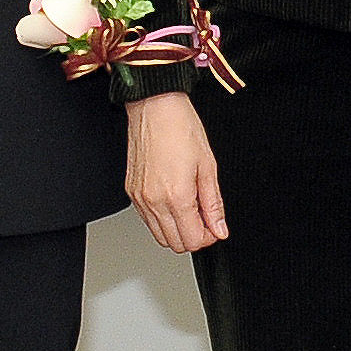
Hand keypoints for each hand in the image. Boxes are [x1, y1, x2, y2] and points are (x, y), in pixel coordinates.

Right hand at [125, 92, 228, 252]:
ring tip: (190, 207)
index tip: (214, 226)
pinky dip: (162, 219)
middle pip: (174, 243)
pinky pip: (147, 219)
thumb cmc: (180, 128)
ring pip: (159, 235)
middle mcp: (154, 201)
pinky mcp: (131, 191)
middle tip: (204, 218)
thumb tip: (219, 228)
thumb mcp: (208, 166)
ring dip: (177, 230)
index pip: (192, 240)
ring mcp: (139, 198)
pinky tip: (174, 200)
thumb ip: (213, 204)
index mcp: (176, 196)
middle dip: (193, 236)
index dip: (208, 237)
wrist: (155, 107)